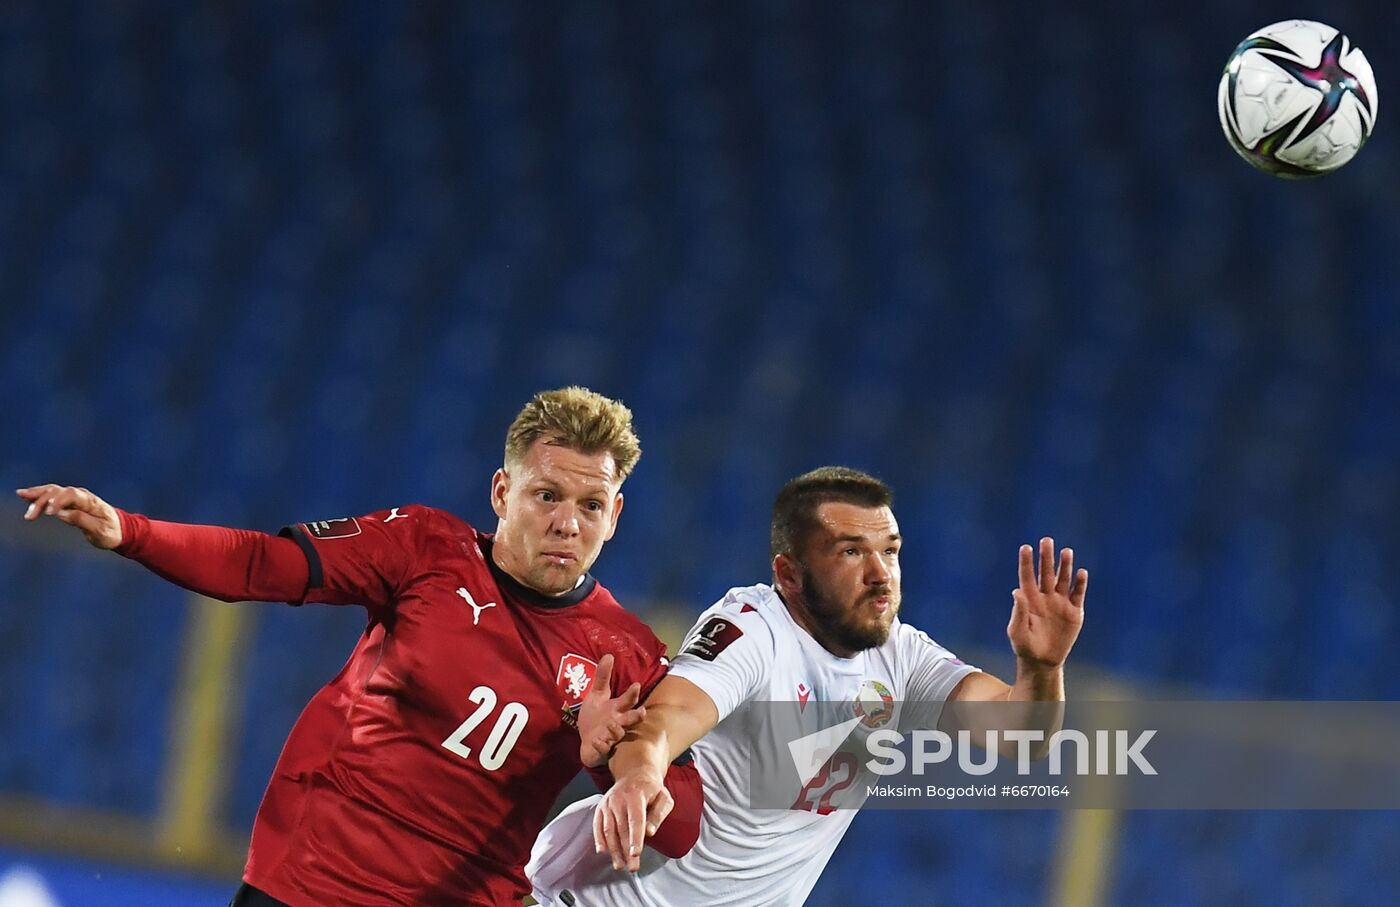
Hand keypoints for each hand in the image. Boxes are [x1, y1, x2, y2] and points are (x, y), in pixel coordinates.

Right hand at [16, 484, 122, 549]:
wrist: (120, 530)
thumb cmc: (111, 532)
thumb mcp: (100, 531)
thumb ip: (81, 520)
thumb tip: (61, 513)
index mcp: (91, 502)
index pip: (72, 495)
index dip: (58, 501)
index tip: (48, 513)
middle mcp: (82, 495)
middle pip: (59, 491)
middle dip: (43, 500)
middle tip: (30, 515)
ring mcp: (76, 497)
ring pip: (53, 490)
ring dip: (37, 494)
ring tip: (21, 495)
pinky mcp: (70, 501)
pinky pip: (52, 495)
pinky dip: (39, 494)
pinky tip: (25, 495)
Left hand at [577, 654, 645, 767]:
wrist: (587, 742)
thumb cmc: (596, 717)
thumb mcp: (597, 695)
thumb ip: (603, 676)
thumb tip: (608, 655)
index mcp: (617, 709)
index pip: (628, 700)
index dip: (632, 693)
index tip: (636, 685)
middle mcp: (617, 723)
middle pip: (630, 719)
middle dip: (636, 716)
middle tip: (642, 712)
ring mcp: (611, 737)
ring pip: (619, 735)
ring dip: (617, 730)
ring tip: (613, 724)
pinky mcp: (601, 750)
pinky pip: (603, 749)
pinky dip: (602, 746)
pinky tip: (597, 741)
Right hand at [593, 767, 671, 871]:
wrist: (634, 772)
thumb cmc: (652, 788)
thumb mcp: (664, 797)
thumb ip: (659, 814)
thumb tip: (650, 832)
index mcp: (636, 795)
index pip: (636, 820)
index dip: (635, 838)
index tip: (636, 853)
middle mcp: (619, 799)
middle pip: (622, 829)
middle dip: (626, 851)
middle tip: (632, 867)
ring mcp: (608, 803)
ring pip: (609, 830)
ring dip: (613, 850)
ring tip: (619, 865)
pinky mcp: (601, 807)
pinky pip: (597, 825)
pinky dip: (599, 839)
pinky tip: (602, 851)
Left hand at [1008, 537, 1086, 669]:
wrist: (1043, 662)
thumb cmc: (1025, 646)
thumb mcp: (1017, 631)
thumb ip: (1018, 612)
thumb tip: (1016, 591)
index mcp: (1029, 599)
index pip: (1027, 576)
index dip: (1026, 562)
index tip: (1026, 547)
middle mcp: (1045, 597)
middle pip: (1046, 573)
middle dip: (1046, 557)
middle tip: (1046, 540)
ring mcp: (1060, 603)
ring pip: (1063, 580)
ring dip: (1065, 566)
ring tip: (1066, 551)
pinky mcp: (1074, 612)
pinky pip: (1078, 594)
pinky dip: (1080, 583)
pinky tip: (1081, 572)